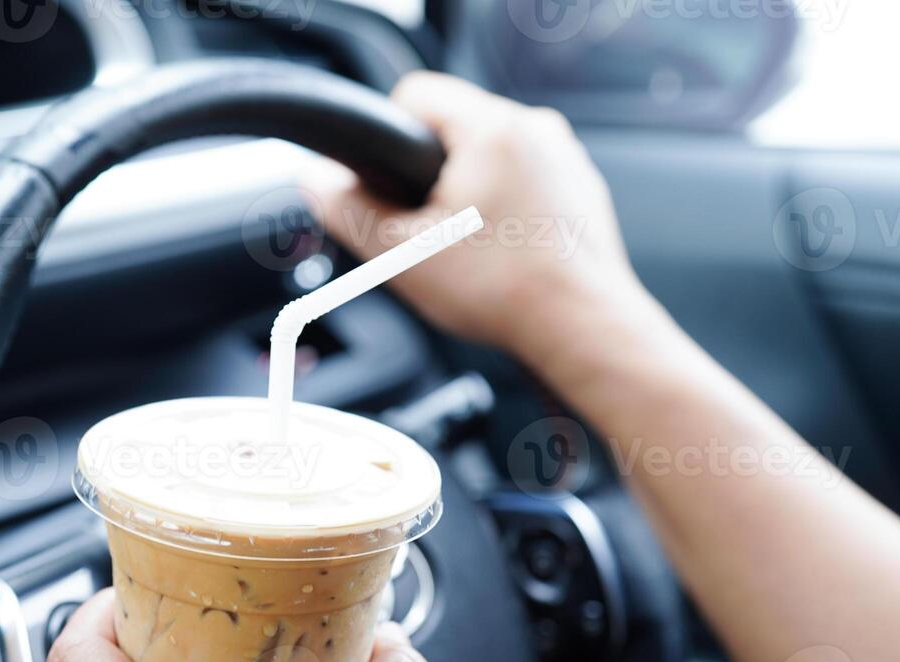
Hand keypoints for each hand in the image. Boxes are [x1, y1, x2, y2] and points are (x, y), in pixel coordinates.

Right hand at [303, 71, 659, 368]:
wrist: (583, 329)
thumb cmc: (505, 292)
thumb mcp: (401, 255)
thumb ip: (348, 210)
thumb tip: (316, 182)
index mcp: (492, 127)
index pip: (414, 94)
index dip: (388, 143)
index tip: (394, 191)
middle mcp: (535, 129)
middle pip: (452, 129)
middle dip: (431, 177)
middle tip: (430, 234)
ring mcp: (564, 158)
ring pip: (488, 158)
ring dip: (468, 195)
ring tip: (471, 250)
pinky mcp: (579, 190)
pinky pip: (523, 183)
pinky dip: (506, 211)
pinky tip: (504, 255)